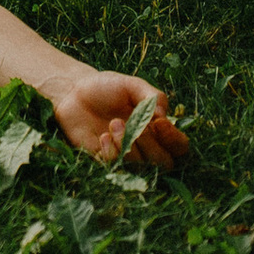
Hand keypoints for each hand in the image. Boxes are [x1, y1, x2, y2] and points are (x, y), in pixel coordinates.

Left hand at [53, 68, 189, 169]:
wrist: (74, 93)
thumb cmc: (107, 88)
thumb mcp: (131, 85)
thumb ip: (152, 96)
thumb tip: (164, 116)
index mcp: (157, 129)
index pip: (179, 146)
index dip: (173, 139)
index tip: (158, 122)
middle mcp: (146, 147)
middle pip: (164, 162)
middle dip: (150, 144)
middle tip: (134, 124)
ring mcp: (127, 157)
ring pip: (141, 167)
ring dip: (129, 144)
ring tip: (114, 123)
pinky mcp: (107, 163)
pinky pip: (117, 168)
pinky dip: (112, 153)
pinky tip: (103, 136)